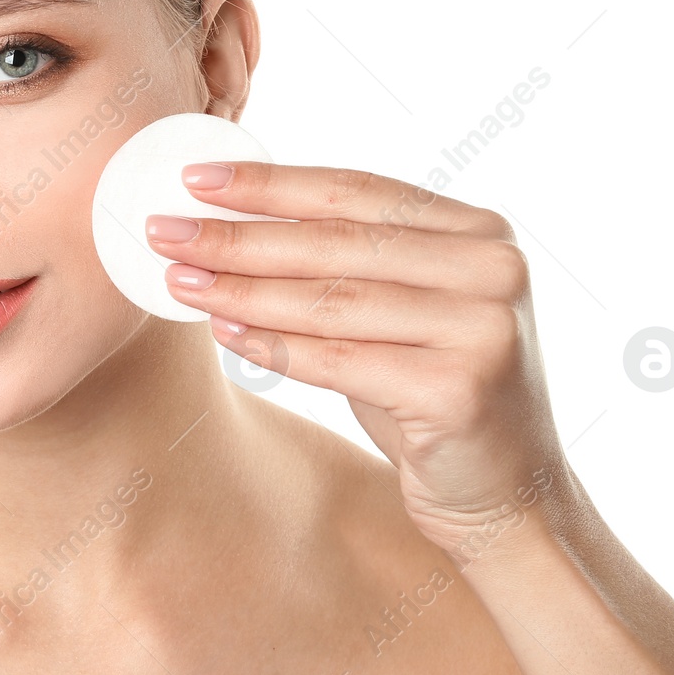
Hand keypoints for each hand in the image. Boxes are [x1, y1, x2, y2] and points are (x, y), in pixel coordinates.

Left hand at [146, 161, 570, 557]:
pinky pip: (339, 360)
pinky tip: (223, 333)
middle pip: (336, 242)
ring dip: (242, 289)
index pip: (356, 190)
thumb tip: (225, 219)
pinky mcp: (460, 389)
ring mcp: (483, 327)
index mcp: (480, 231)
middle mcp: (493, 268)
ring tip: (179, 280)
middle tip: (165, 230)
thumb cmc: (433, 392)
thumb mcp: (399, 312)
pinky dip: (273, 347)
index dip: (270, 183)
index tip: (196, 179)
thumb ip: (344, 263)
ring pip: (331, 301)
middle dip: (239, 235)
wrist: (508, 495)